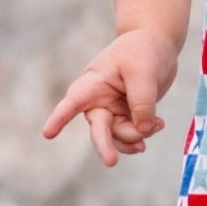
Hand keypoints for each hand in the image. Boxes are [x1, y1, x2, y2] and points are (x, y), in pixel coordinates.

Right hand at [42, 29, 178, 167]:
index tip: (48, 133)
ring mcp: (112, 110)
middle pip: (98, 129)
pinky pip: (131, 135)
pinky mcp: (127, 115)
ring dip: (136, 137)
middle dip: (105, 145)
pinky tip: (158, 125)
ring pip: (118, 136)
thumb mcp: (144, 73)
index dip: (60, 118)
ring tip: (157, 125)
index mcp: (94, 83)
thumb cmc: (143, 51)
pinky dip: (144, 134)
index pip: (73, 102)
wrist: (156, 44)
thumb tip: (142, 131)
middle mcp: (98, 101)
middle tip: (111, 162)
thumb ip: (142, 103)